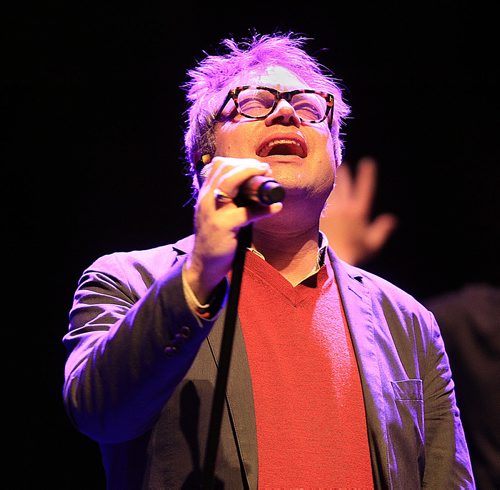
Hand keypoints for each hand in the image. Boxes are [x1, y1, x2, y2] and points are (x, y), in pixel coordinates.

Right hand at [184, 157, 282, 301]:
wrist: (203, 263)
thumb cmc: (215, 237)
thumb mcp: (215, 212)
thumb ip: (228, 199)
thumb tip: (255, 189)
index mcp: (206, 193)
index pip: (218, 165)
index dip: (239, 162)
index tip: (257, 166)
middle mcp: (206, 199)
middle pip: (225, 169)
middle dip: (248, 166)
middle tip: (265, 170)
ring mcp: (214, 212)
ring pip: (230, 183)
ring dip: (252, 176)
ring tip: (268, 177)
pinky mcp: (223, 227)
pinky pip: (246, 213)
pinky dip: (264, 209)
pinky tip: (275, 208)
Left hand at [320, 157, 397, 264]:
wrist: (328, 261)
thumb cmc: (352, 255)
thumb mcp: (372, 244)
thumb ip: (381, 230)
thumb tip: (392, 219)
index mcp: (358, 212)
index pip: (365, 188)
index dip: (367, 174)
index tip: (368, 162)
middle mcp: (343, 207)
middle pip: (344, 183)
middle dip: (344, 173)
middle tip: (343, 166)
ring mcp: (328, 210)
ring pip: (331, 190)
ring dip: (333, 183)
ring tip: (332, 177)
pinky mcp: (316, 215)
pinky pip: (320, 200)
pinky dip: (322, 196)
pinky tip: (319, 194)